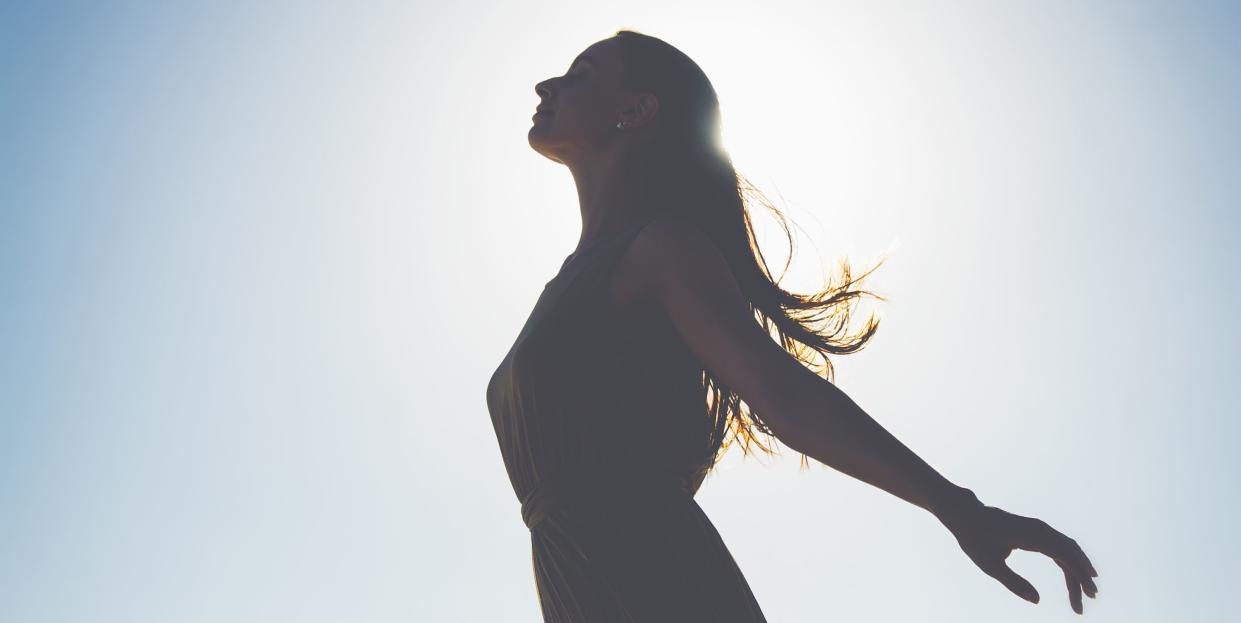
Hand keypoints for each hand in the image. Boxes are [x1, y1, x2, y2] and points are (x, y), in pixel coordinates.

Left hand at [935, 496, 1099, 613]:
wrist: (966, 514)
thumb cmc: (975, 538)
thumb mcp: (990, 565)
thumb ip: (1013, 582)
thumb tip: (1037, 600)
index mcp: (1031, 535)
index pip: (1065, 555)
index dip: (1079, 574)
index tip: (1089, 594)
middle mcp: (1040, 529)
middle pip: (1070, 553)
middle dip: (1082, 577)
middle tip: (1089, 600)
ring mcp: (1039, 529)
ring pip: (1067, 550)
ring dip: (1078, 570)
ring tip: (1086, 594)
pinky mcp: (1036, 532)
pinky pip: (1058, 547)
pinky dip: (1069, 562)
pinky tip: (1074, 576)